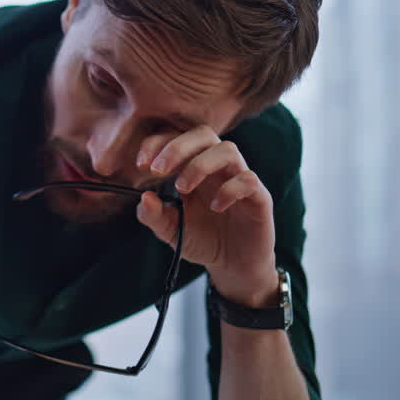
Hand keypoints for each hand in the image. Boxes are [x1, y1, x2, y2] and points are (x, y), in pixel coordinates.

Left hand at [135, 126, 278, 305]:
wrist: (233, 265)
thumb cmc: (201, 240)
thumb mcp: (169, 230)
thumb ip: (153, 215)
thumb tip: (143, 197)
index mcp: (192, 167)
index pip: (177, 138)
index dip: (157, 144)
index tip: (141, 164)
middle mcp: (217, 167)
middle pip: (203, 134)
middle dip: (176, 147)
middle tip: (157, 170)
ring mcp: (239, 179)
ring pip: (227, 149)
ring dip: (199, 165)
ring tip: (182, 189)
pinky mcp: (259, 197)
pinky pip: (248, 179)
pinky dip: (229, 189)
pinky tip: (215, 207)